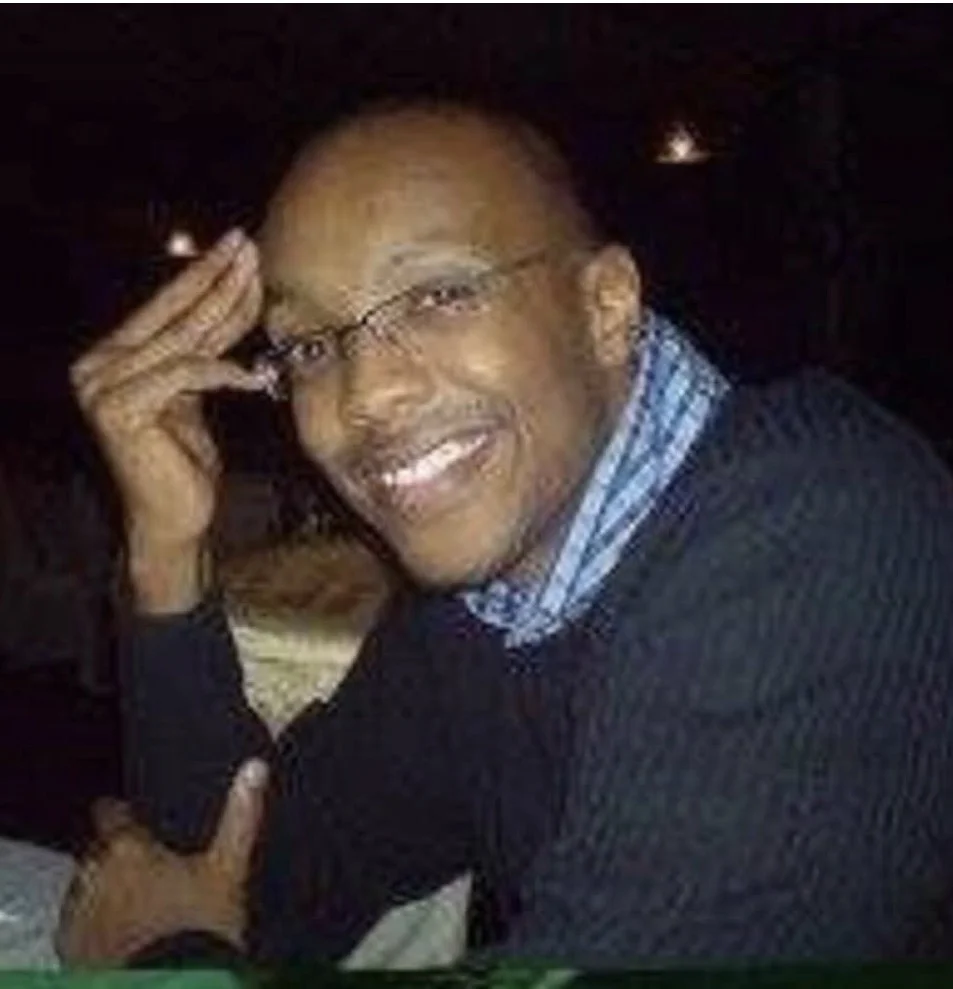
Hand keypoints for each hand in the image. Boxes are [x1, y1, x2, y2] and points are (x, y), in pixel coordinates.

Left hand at [56, 759, 268, 967]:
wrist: (172, 988)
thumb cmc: (198, 929)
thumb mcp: (230, 868)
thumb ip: (240, 816)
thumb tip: (254, 768)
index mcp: (128, 849)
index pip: (109, 814)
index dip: (120, 813)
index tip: (132, 818)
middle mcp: (94, 877)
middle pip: (97, 853)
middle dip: (116, 857)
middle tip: (148, 870)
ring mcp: (80, 917)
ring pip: (85, 889)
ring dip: (103, 891)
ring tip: (138, 907)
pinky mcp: (73, 952)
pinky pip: (79, 927)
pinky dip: (95, 926)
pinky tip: (123, 936)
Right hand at [70, 229, 266, 611]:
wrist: (173, 517)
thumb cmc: (186, 460)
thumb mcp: (196, 395)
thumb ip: (203, 350)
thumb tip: (232, 298)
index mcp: (113, 357)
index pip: (168, 311)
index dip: (206, 278)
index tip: (238, 246)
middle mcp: (98, 365)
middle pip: (172, 315)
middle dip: (215, 277)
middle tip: (246, 243)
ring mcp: (102, 387)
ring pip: (179, 338)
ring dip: (223, 308)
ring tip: (255, 282)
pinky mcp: (118, 410)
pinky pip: (182, 375)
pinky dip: (221, 372)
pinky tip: (253, 374)